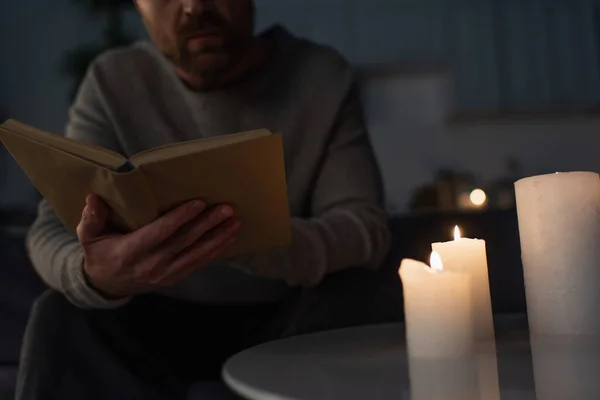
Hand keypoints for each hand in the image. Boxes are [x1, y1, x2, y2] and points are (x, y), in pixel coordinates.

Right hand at [77, 194, 240, 298]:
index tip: (198, 203)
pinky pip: (198, 263)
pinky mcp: (175, 277)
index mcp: (130, 252)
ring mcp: (165, 274)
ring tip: (234, 222)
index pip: (160, 233)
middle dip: (207, 224)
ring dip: (218, 237)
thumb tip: (93, 198)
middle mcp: (151, 265)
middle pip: (184, 242)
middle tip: (226, 208)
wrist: (106, 285)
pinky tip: (229, 237)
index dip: (180, 218)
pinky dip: (216, 250)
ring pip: (196, 254)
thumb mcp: (89, 237)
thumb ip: (91, 219)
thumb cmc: (100, 253)